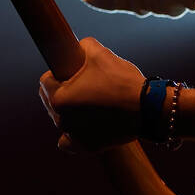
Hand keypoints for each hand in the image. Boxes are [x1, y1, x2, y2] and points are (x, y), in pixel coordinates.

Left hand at [39, 36, 145, 153]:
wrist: (148, 107)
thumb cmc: (122, 79)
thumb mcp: (99, 52)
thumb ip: (82, 47)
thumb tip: (78, 49)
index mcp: (59, 98)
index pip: (46, 80)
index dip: (60, 71)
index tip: (74, 70)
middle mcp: (62, 120)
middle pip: (51, 100)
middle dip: (63, 90)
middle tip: (85, 84)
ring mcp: (74, 136)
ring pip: (62, 119)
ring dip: (70, 110)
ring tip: (90, 101)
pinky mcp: (87, 147)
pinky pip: (69, 142)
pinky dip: (74, 133)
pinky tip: (82, 124)